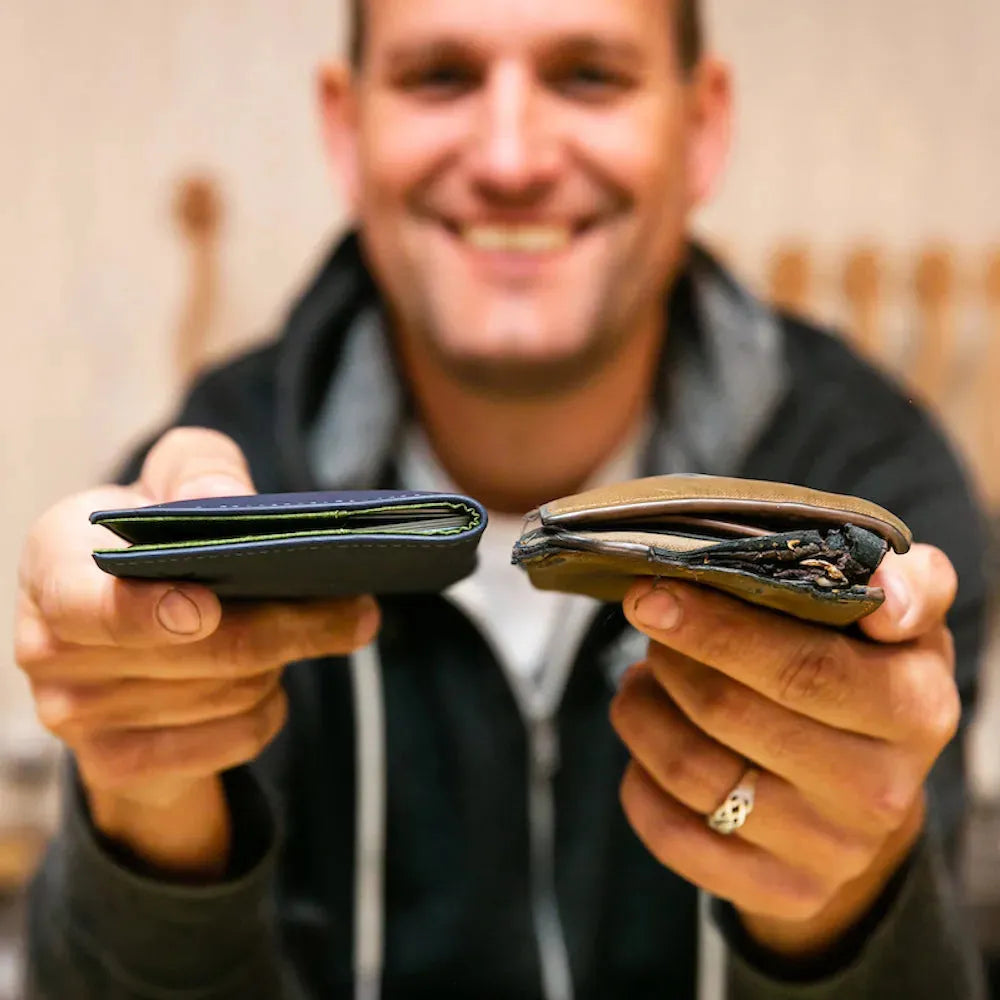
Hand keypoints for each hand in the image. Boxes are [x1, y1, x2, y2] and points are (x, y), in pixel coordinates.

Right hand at [16, 428, 379, 875]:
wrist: (132, 621)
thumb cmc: (156, 536)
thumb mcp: (174, 480)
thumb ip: (199, 471)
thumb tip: (221, 502)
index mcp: (54, 564)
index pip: (86, 601)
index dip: (148, 612)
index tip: (209, 610)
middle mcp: (49, 647)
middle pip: (200, 653)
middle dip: (290, 627)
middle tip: (355, 609)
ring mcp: (76, 715)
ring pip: (228, 697)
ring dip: (283, 662)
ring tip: (305, 630)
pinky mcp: (115, 763)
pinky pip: (234, 741)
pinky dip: (269, 708)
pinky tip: (268, 679)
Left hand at [612, 545, 958, 957]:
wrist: (870, 787)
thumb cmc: (867, 672)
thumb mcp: (901, 618)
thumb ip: (902, 583)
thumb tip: (882, 597)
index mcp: (912, 709)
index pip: (801, 669)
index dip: (715, 629)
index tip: (652, 595)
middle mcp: (879, 791)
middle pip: (729, 713)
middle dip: (670, 660)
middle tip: (651, 625)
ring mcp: (829, 852)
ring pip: (690, 771)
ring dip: (642, 711)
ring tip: (642, 679)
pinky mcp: (781, 891)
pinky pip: (673, 835)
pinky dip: (638, 778)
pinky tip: (649, 739)